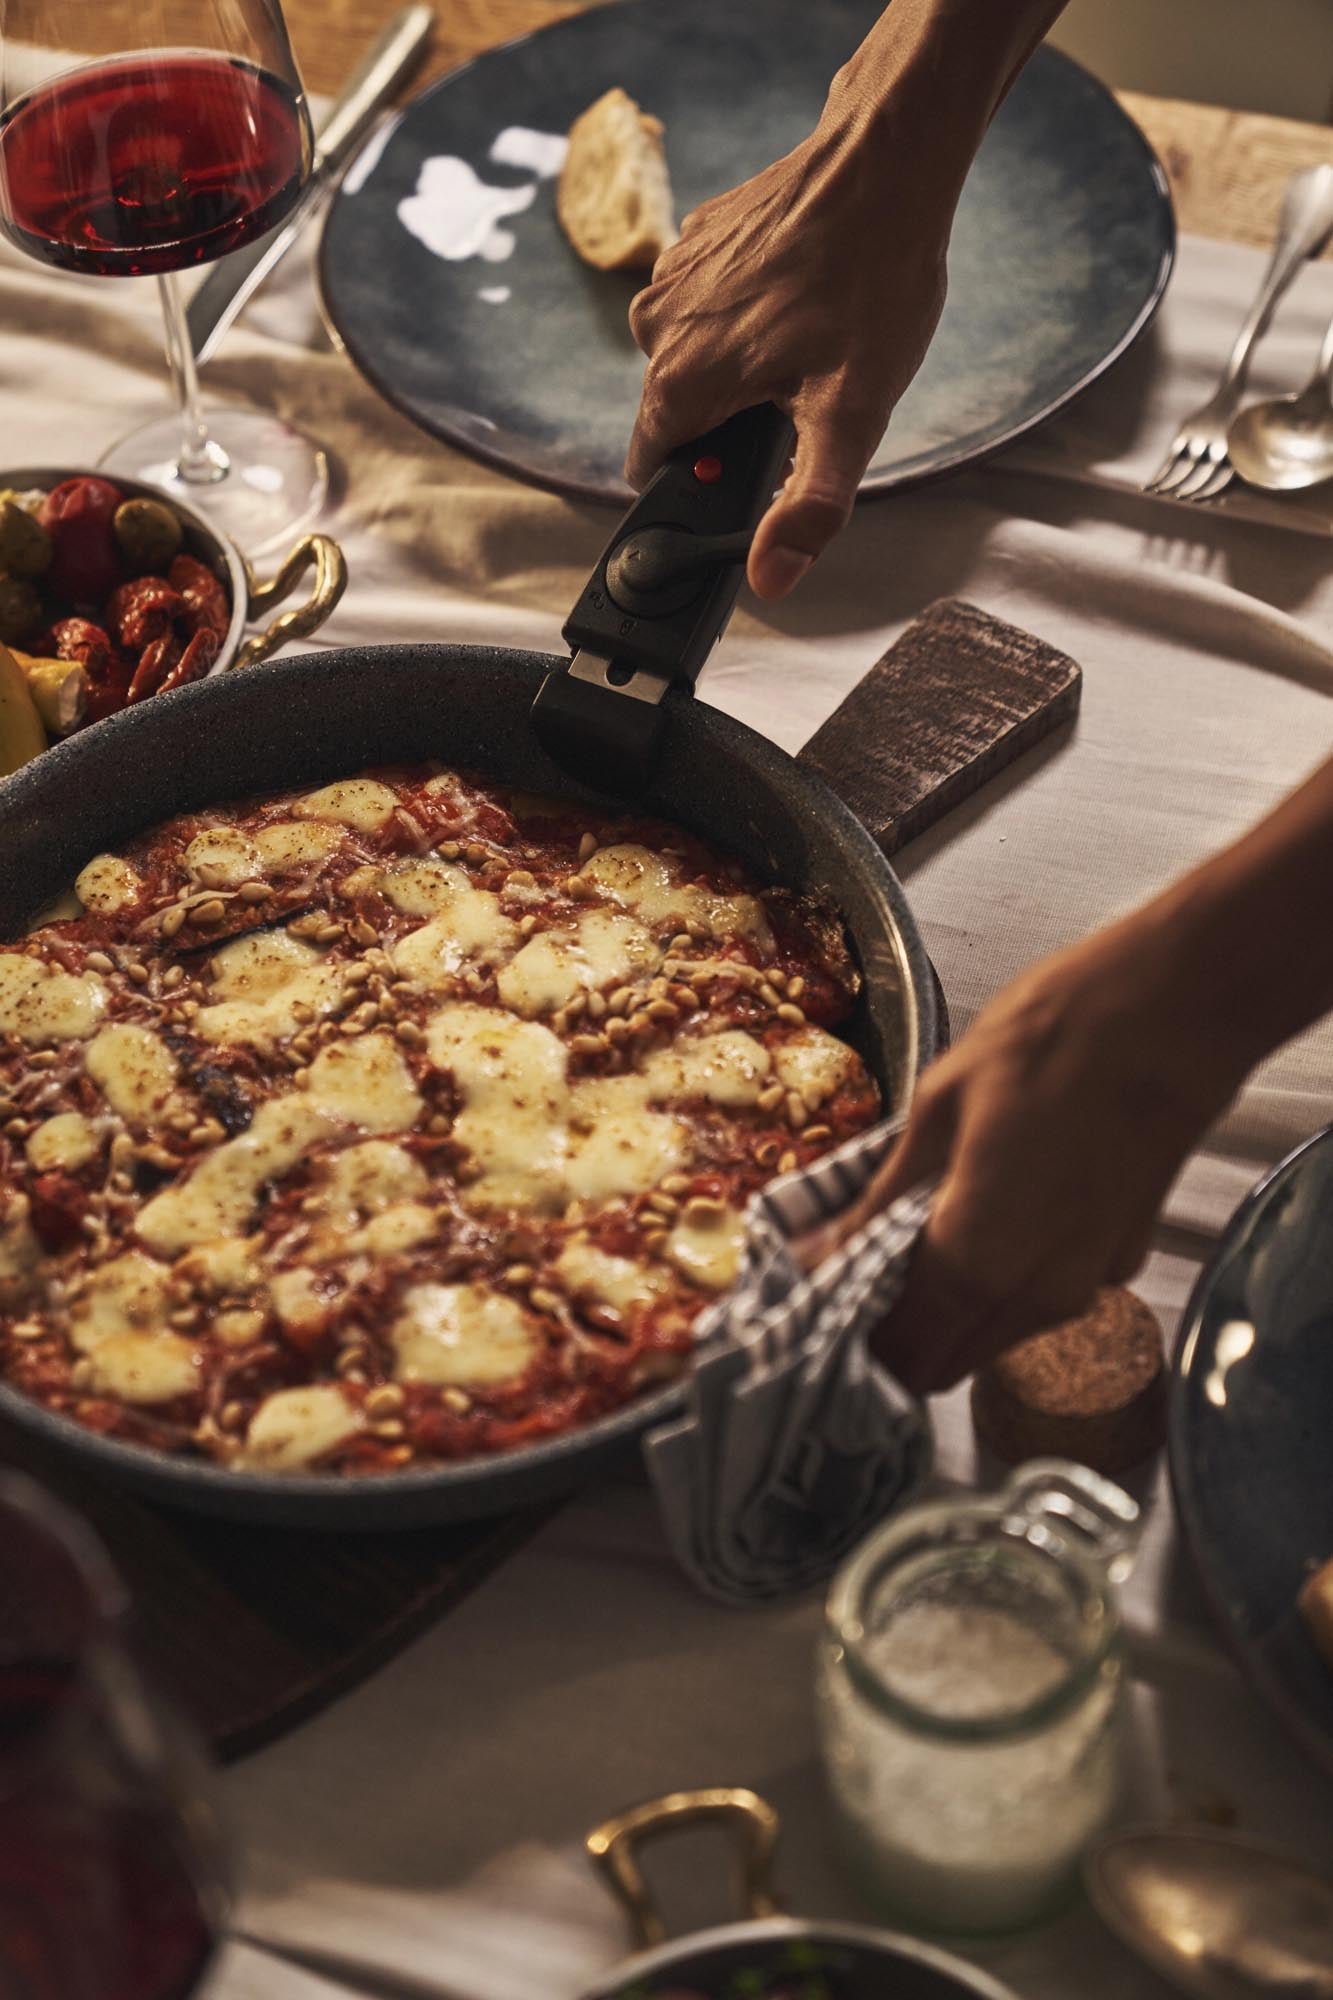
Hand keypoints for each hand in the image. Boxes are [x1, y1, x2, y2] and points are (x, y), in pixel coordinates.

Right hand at [625, 125, 948, 599]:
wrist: (885, 162)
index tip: (754, 469)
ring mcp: (669, 277)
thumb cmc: (872, 282)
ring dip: (742, 365)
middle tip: (806, 391)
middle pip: (680, 416)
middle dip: (734, 420)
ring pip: (694, 360)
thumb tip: (770, 579)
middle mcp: (656, 329)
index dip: (704, 484)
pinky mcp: (692, 240)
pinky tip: (798, 296)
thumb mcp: (852, 414)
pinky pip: (707, 308)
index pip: (653, 469)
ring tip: (809, 337)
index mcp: (678, 382)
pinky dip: (744, 314)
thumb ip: (808, 507)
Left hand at [804, 910, 1249, 1393]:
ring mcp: (1087, 1284)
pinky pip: (1039, 1300)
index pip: (899, 1356)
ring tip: (904, 1239)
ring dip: (945, 1312)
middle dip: (892, 1337)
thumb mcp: (939, 1107)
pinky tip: (978, 1217)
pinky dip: (1000, 1283)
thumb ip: (878, 1198)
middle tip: (848, 1278)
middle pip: (944, 1364)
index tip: (815, 1310)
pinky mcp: (1120, 1260)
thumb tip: (818, 1253)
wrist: (1176, 1011)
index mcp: (976, 1258)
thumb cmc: (1052, 1041)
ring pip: (992, 1337)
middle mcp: (1036, 1296)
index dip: (849, 1346)